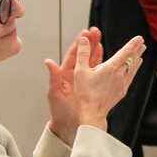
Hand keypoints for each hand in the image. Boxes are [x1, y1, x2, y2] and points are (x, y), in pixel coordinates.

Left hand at [45, 28, 102, 145]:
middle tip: (96, 30)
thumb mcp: (54, 94)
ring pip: (92, 60)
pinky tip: (108, 53)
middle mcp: (75, 74)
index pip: (74, 55)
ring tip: (101, 37)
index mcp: (65, 74)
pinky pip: (99, 70)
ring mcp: (84, 79)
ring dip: (97, 48)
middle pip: (84, 54)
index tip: (85, 32)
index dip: (79, 43)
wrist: (69, 125)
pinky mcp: (92, 84)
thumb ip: (53, 77)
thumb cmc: (59, 111)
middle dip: (90, 41)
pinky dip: (103, 60)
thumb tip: (48, 61)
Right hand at [73, 32, 146, 130]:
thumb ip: (83, 54)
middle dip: (137, 49)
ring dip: (137, 57)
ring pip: (133, 67)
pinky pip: (132, 75)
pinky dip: (135, 68)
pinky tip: (136, 66)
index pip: (125, 52)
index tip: (139, 38)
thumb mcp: (80, 71)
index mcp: (110, 68)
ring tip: (142, 51)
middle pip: (131, 58)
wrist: (92, 112)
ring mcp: (123, 83)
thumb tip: (83, 39)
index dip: (132, 44)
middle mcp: (119, 74)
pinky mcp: (123, 90)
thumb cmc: (85, 93)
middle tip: (142, 42)